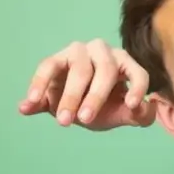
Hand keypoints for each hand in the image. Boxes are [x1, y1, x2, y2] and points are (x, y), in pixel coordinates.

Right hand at [20, 39, 156, 129]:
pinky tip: (30, 104)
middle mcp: (104, 53)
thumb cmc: (105, 106)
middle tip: (83, 121)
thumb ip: (138, 116)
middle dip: (95, 98)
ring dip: (70, 96)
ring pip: (79, 70)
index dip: (137, 88)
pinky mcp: (56, 58)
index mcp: (125, 64)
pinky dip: (39, 86)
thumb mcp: (121, 114)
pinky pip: (48, 67)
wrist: (74, 105)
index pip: (137, 73)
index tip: (131, 106)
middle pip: (105, 71)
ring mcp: (79, 52)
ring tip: (62, 120)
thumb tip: (143, 108)